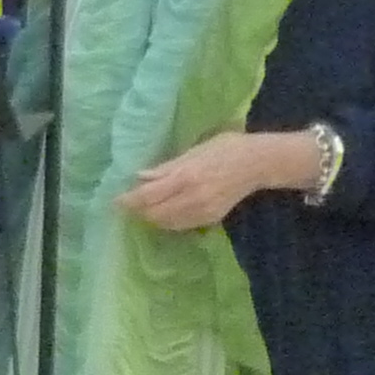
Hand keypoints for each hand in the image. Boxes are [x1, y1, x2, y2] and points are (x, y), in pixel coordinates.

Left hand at [117, 129, 322, 230]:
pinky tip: (163, 212)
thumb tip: (139, 177)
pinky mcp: (210, 219)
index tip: (115, 200)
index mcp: (186, 177)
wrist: (258, 163)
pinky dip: (167, 221)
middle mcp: (192, 198)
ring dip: (151, 217)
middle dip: (138, 211)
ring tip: (142, 208)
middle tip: (127, 204)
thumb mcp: (193, 150)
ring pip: (166, 223)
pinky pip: (181, 225)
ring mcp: (202, 211)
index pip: (148, 196)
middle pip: (154, 213)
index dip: (129, 200)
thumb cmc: (225, 148)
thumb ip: (166, 167)